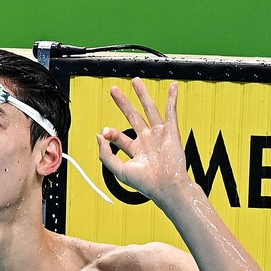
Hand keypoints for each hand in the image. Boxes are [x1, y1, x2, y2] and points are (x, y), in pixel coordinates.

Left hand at [97, 79, 189, 202]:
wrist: (166, 187)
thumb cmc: (146, 184)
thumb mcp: (119, 170)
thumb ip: (106, 155)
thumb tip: (99, 137)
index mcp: (135, 150)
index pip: (119, 136)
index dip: (110, 132)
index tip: (104, 132)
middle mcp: (147, 141)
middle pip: (132, 116)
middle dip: (123, 103)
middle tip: (114, 90)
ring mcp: (159, 135)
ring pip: (150, 110)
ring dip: (143, 95)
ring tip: (136, 82)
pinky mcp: (172, 133)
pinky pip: (171, 113)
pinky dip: (172, 99)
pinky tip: (172, 88)